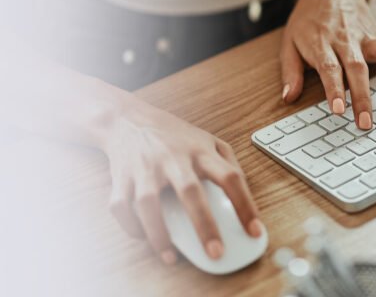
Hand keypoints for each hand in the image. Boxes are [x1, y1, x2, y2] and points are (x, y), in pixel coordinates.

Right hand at [102, 96, 262, 264]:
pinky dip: (130, 226)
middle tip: (216, 253)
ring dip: (159, 234)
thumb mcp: (207, 138)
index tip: (254, 231)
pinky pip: (121, 206)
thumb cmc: (173, 135)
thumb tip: (245, 194)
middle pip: (190, 191)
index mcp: (200, 151)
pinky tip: (143, 237)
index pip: (229, 177)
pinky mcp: (121, 176)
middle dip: (204, 225)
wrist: (128, 119)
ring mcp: (145, 167)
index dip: (245, 205)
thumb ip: (228, 162)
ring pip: (149, 203)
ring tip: (171, 257)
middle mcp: (173, 158)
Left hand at [280, 0, 375, 128]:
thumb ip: (290, 71)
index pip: (330, 68)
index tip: (339, 110)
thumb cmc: (308, 20)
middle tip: (366, 122)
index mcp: (321, 42)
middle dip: (362, 96)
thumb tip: (288, 97)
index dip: (335, 89)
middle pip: (357, 68)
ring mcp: (368, 37)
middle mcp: (347, 40)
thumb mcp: (289, 42)